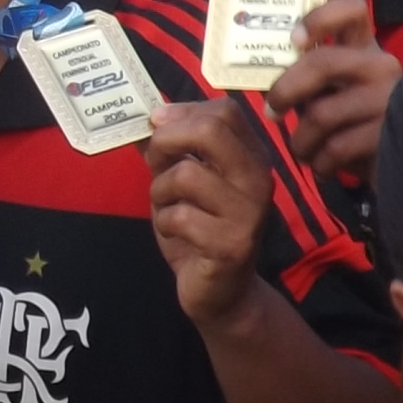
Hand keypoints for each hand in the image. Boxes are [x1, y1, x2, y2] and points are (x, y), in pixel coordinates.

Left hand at [144, 98, 275, 326]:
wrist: (222, 292)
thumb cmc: (200, 229)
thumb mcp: (181, 181)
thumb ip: (168, 149)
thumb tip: (144, 115)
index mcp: (250, 157)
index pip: (224, 110)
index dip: (182, 111)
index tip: (157, 126)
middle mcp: (258, 179)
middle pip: (210, 130)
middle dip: (166, 142)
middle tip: (156, 164)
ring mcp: (248, 212)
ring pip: (186, 174)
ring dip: (160, 191)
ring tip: (168, 208)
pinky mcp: (232, 245)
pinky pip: (180, 216)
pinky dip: (165, 222)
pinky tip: (177, 234)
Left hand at [265, 0, 397, 182]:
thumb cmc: (351, 126)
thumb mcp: (328, 94)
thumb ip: (302, 78)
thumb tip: (258, 73)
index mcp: (364, 48)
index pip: (352, 8)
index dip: (320, 16)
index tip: (294, 40)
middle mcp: (382, 66)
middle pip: (322, 62)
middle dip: (284, 90)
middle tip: (272, 113)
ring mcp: (393, 99)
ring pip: (323, 113)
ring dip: (300, 142)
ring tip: (302, 151)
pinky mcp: (394, 134)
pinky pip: (337, 147)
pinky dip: (320, 163)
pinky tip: (323, 168)